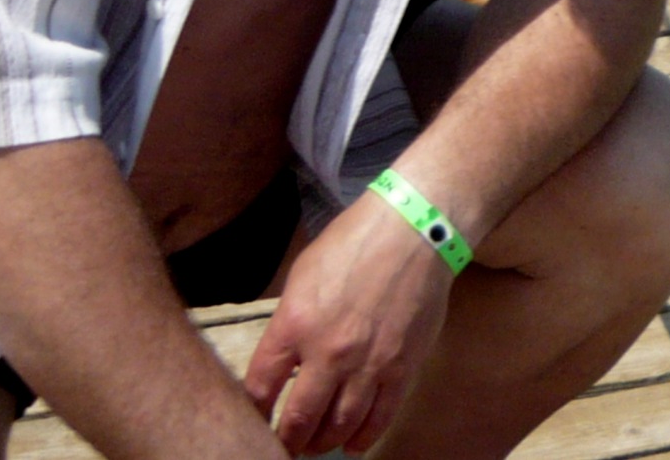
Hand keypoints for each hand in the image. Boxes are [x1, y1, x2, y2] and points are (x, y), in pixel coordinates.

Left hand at [242, 191, 455, 454]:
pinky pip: (381, 416)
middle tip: (287, 445)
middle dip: (289, 439)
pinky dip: (364, 437)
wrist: (415, 230)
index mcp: (294, 325)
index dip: (254, 413)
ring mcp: (368, 364)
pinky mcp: (403, 367)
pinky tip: (354, 444)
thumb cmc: (353, 243)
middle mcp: (327, 352)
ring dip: (324, 442)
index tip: (255, 422)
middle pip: (299, 418)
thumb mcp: (303, 277)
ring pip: (340, 425)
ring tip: (317, 445)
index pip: (260, 389)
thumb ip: (290, 324)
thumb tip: (286, 362)